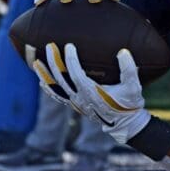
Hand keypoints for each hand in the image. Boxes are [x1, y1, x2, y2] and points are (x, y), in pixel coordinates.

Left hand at [34, 43, 150, 143]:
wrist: (125, 124)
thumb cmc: (129, 103)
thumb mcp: (134, 86)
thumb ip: (129, 69)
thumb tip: (123, 52)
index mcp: (91, 92)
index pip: (75, 73)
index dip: (70, 59)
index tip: (68, 45)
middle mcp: (80, 98)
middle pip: (61, 78)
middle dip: (54, 61)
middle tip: (50, 46)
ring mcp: (76, 103)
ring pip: (55, 88)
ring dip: (45, 75)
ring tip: (36, 63)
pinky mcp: (76, 106)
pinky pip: (58, 97)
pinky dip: (49, 89)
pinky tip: (42, 82)